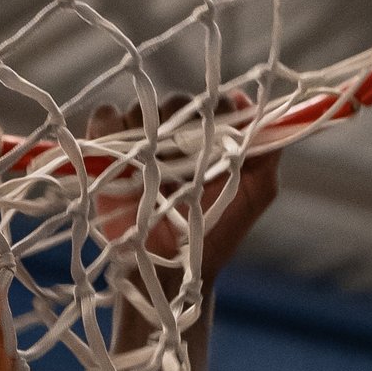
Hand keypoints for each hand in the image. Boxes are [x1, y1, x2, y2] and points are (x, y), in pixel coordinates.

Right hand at [86, 101, 280, 286]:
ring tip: (155, 171)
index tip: (219, 141)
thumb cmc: (217, 232)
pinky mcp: (107, 150)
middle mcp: (175, 134)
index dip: (218, 113)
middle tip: (184, 163)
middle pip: (175, 101)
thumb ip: (266, 150)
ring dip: (147, 132)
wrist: (174, 269)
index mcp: (210, 138)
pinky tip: (124, 160)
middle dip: (181, 126)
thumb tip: (247, 101)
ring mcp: (141, 141)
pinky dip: (110, 128)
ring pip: (140, 106)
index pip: (215, 102)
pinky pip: (105, 117)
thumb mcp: (256, 193)